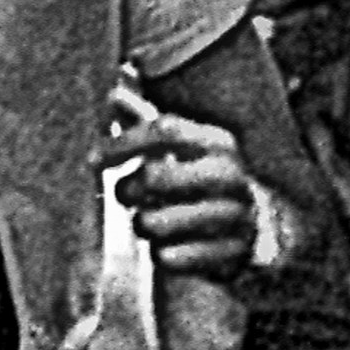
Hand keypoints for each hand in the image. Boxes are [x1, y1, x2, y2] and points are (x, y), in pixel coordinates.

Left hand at [105, 110, 267, 283]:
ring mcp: (234, 215)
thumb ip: (150, 126)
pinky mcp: (230, 254)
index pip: (164, 130)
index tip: (91, 159)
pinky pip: (170, 258)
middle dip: (128, 190)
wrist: (258, 229)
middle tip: (127, 195)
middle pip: (154, 176)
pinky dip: (161, 255)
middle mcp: (229, 174)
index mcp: (216, 142)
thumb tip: (113, 92)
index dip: (122, 143)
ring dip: (142, 225)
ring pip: (155, 223)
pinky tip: (170, 246)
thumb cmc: (202, 184)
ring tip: (151, 222)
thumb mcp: (186, 151)